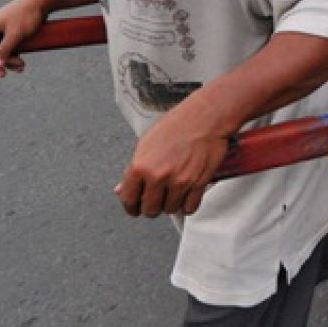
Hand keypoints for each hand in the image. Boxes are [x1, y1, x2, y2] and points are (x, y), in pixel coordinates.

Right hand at [0, 0, 46, 76]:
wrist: (42, 1)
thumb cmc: (28, 15)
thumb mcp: (16, 34)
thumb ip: (5, 50)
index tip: (3, 75)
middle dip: (5, 62)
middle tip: (21, 67)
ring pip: (0, 52)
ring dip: (10, 60)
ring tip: (22, 66)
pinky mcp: (8, 31)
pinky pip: (7, 47)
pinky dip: (13, 55)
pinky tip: (21, 62)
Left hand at [114, 96, 230, 216]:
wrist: (205, 116)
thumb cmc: (176, 125)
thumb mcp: (146, 143)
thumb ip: (133, 169)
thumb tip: (122, 189)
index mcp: (140, 166)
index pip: (129, 199)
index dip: (131, 207)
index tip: (135, 208)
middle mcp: (158, 176)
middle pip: (150, 209)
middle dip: (152, 207)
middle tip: (156, 200)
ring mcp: (179, 181)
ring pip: (170, 209)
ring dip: (171, 204)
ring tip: (173, 193)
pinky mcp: (198, 183)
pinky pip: (190, 207)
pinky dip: (187, 205)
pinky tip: (186, 196)